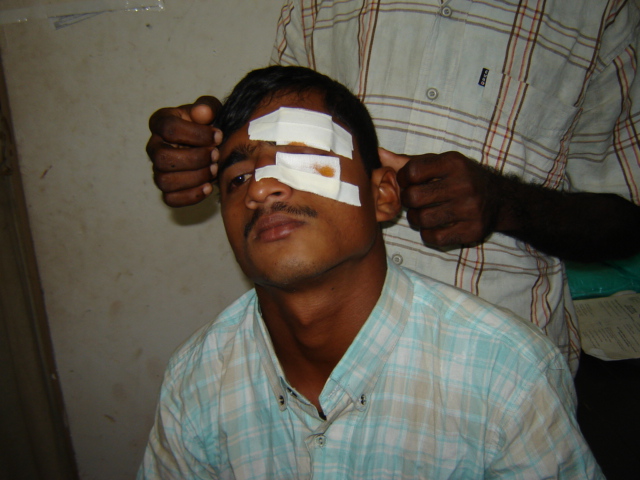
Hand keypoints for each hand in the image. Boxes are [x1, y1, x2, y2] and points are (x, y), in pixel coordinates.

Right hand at [147, 96, 222, 206]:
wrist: (212, 144)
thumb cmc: (207, 124)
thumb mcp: (210, 110)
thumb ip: (207, 107)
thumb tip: (202, 112)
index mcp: (161, 123)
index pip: (168, 129)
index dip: (196, 135)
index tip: (218, 136)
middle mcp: (154, 147)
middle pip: (163, 158)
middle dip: (194, 159)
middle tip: (216, 156)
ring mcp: (158, 169)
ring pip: (164, 181)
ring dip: (194, 178)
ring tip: (214, 170)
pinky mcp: (167, 189)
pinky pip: (170, 199)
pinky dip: (191, 196)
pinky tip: (209, 187)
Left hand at [379, 148, 500, 246]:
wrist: (499, 198)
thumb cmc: (460, 178)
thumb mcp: (439, 164)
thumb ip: (408, 162)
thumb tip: (377, 154)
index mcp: (453, 163)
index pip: (412, 171)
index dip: (403, 179)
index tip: (408, 183)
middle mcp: (464, 184)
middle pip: (414, 198)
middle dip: (408, 201)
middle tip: (415, 201)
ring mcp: (470, 209)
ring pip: (422, 219)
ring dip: (416, 219)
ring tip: (424, 214)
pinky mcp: (472, 230)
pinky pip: (435, 237)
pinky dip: (428, 234)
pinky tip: (435, 226)